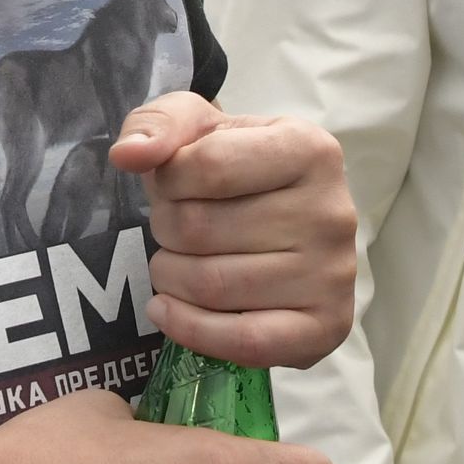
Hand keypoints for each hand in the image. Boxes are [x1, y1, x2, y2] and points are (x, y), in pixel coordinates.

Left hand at [113, 92, 357, 369]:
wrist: (281, 225)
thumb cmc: (235, 170)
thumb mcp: (199, 127)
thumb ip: (160, 122)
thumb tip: (129, 155)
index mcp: (309, 148)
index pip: (207, 167)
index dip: (168, 181)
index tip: (172, 186)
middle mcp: (333, 211)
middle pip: (202, 229)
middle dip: (166, 230)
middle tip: (173, 231)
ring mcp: (334, 274)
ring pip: (214, 285)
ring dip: (170, 277)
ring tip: (174, 265)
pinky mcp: (327, 326)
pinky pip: (245, 341)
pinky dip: (190, 328)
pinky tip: (167, 310)